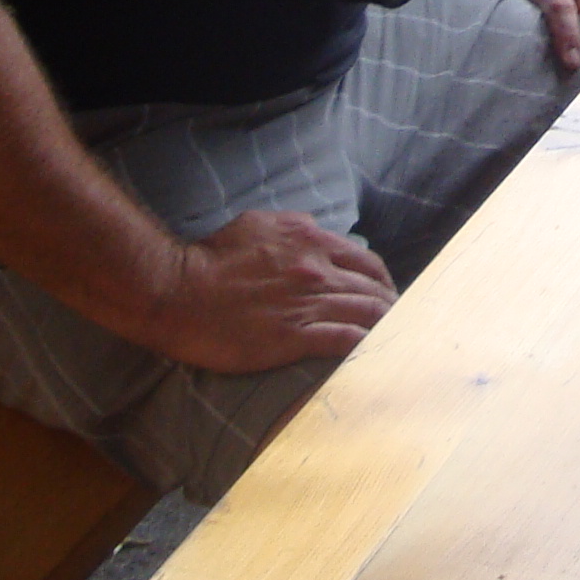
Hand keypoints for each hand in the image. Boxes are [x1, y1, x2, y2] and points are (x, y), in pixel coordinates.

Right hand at [147, 208, 395, 373]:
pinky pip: (343, 342)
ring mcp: (306, 304)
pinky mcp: (292, 337)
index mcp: (309, 240)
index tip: (387, 294)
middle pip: (372, 289)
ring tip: (397, 340)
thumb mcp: (257, 225)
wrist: (177, 293)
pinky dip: (364, 347)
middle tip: (401, 321)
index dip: (382, 280)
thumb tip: (315, 232)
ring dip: (386, 327)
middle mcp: (316, 270)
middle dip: (391, 306)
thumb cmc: (210, 258)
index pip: (365, 261)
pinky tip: (373, 354)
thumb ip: (293, 228)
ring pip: (365, 315)